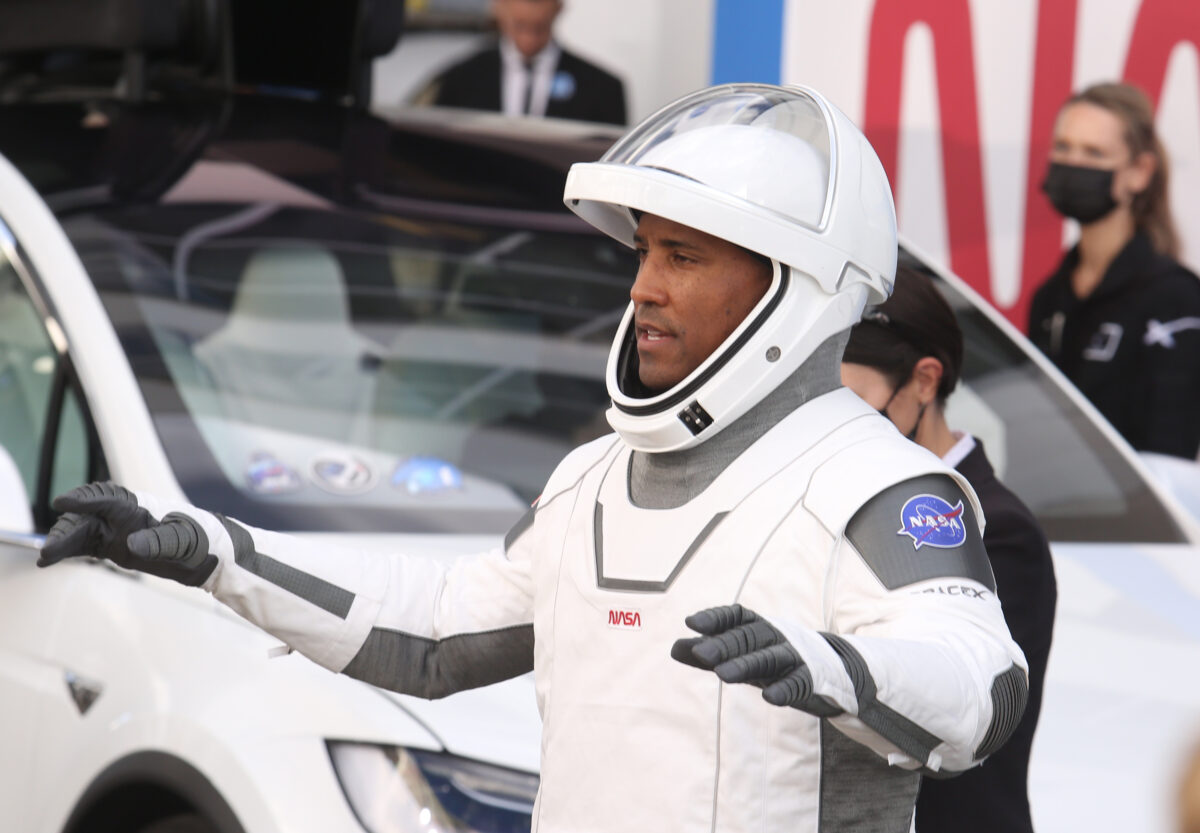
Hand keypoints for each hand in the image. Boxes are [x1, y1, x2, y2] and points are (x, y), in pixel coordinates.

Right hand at [38, 481, 216, 585]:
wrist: (207, 554)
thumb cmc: (198, 540)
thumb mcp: (183, 541)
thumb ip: (158, 542)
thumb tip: (131, 544)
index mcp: (138, 507)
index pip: (106, 498)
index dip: (83, 499)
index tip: (62, 502)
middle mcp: (122, 515)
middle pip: (86, 517)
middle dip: (67, 529)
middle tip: (50, 549)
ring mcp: (114, 530)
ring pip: (80, 531)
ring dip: (62, 542)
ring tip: (45, 557)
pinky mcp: (112, 546)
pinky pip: (83, 546)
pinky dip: (66, 551)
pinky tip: (48, 560)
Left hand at [671, 604, 814, 707]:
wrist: (830, 667)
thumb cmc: (773, 657)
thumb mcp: (741, 653)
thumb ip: (710, 651)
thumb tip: (674, 648)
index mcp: (757, 627)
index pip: (736, 617)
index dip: (715, 618)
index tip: (692, 622)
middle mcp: (775, 637)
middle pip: (748, 638)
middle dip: (724, 644)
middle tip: (700, 653)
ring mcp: (794, 657)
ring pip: (768, 658)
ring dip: (746, 665)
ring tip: (721, 674)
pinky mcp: (810, 679)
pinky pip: (798, 683)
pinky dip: (785, 688)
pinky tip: (770, 697)